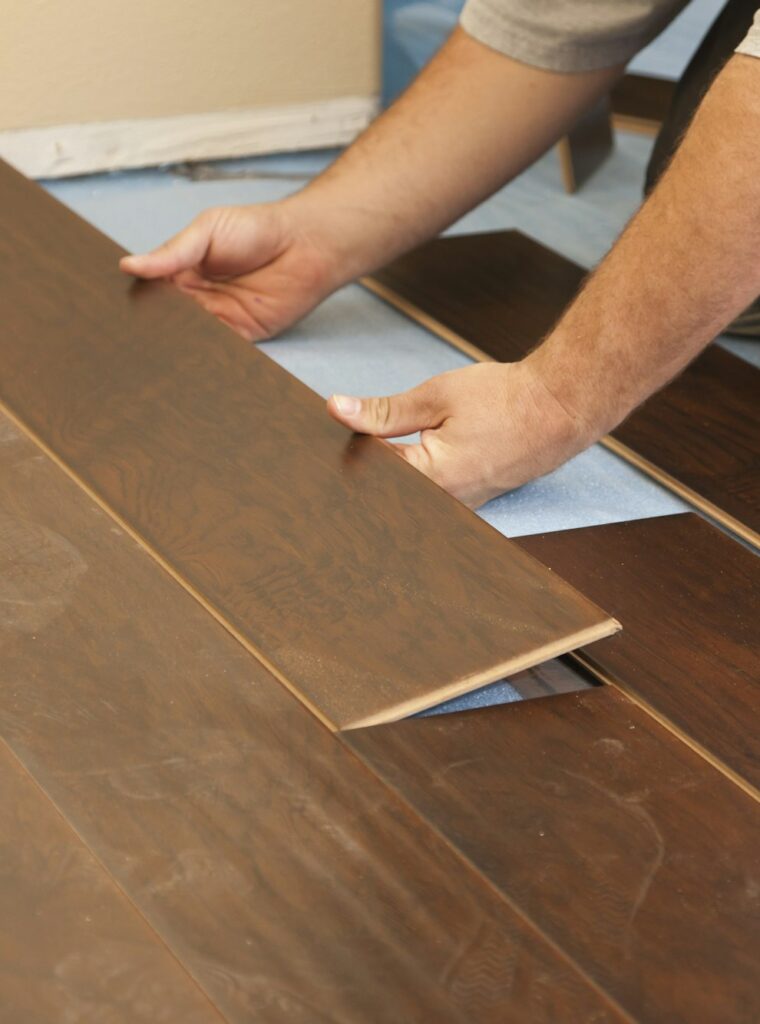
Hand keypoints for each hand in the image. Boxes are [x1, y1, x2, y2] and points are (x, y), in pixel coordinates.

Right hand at [119, 201, 338, 339]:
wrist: (305, 245)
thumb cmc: (258, 229)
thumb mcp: (207, 230)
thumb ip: (172, 252)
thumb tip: (129, 265)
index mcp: (182, 271)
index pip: (151, 291)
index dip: (135, 299)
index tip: (113, 310)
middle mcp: (197, 299)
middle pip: (165, 320)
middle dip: (151, 328)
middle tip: (129, 337)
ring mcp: (218, 319)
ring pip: (187, 338)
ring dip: (174, 344)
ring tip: (153, 350)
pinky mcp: (241, 336)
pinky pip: (217, 350)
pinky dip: (204, 354)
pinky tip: (188, 356)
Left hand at [327, 361, 592, 506]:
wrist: (560, 408)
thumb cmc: (506, 400)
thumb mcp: (436, 397)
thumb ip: (383, 411)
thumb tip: (338, 410)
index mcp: (428, 480)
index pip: (365, 473)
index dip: (346, 448)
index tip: (333, 431)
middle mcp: (442, 505)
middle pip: (385, 492)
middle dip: (365, 466)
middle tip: (352, 437)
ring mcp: (458, 508)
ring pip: (407, 496)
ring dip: (392, 472)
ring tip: (386, 443)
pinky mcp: (469, 502)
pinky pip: (430, 496)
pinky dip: (414, 476)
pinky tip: (412, 454)